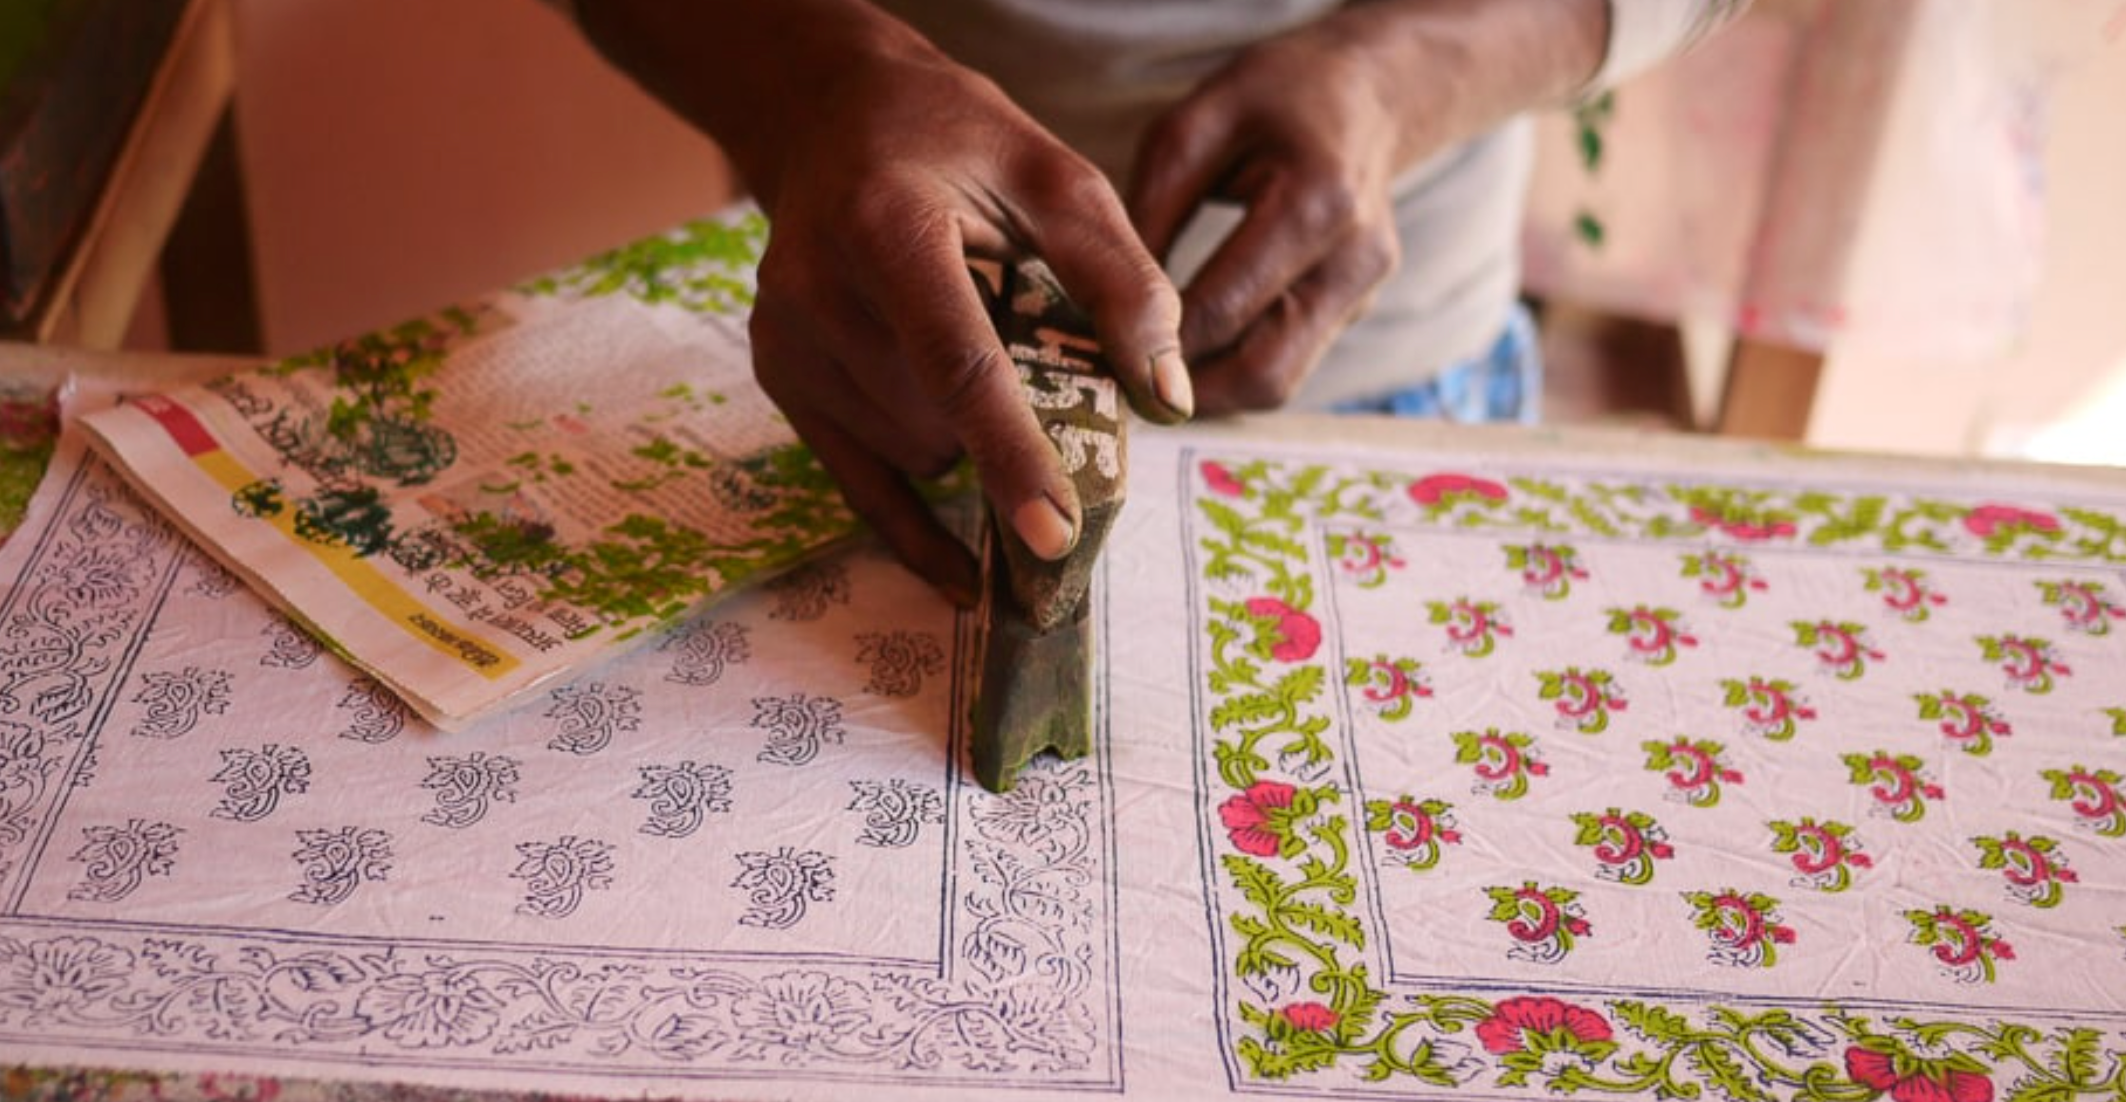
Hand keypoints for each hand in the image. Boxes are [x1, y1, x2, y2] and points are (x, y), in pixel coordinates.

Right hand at [576, 0, 1191, 603]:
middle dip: (1013, 426)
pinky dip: (918, 524)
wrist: (836, 118)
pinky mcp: (781, 374)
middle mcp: (815, 289)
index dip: (1010, 454)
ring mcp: (787, 339)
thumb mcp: (1058, 180)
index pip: (956, 363)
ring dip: (968, 439)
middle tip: (1048, 369)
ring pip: (913, 452)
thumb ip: (1122, 280)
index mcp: (887, 227)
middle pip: (939, 420)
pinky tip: (966, 572)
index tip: (1056, 533)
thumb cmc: (960, 145)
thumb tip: (1168, 395)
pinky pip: (859, 482)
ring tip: (972, 348)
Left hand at [1127, 0, 1606, 412]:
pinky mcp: (1356, 310)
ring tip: (1143, 379)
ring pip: (1279, 384)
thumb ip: (1151, 211)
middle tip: (1117, 390)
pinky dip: (1232, 368)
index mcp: (1318, 201)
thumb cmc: (1271, 99)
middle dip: (1184, 393)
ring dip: (1208, 393)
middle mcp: (1355, 259)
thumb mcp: (1193, 125)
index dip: (1157, 346)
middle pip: (1264, 372)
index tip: (1095, 358)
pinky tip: (1185, 356)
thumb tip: (1110, 305)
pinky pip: (1288, 361)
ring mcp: (1363, 293)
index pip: (1224, 308)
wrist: (1368, 94)